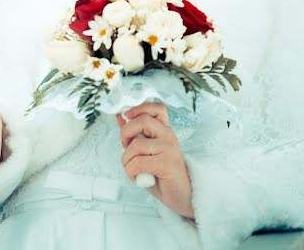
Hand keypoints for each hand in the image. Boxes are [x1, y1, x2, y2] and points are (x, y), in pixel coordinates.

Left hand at [116, 102, 193, 218]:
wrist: (183, 196)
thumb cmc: (162, 175)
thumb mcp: (145, 152)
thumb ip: (134, 135)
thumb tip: (120, 117)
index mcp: (165, 131)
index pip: (156, 108)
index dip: (139, 108)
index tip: (126, 116)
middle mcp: (169, 136)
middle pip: (142, 121)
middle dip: (125, 133)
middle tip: (125, 147)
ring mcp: (169, 149)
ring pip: (136, 145)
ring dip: (126, 160)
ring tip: (132, 169)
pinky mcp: (167, 164)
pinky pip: (138, 162)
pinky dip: (131, 171)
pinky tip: (137, 177)